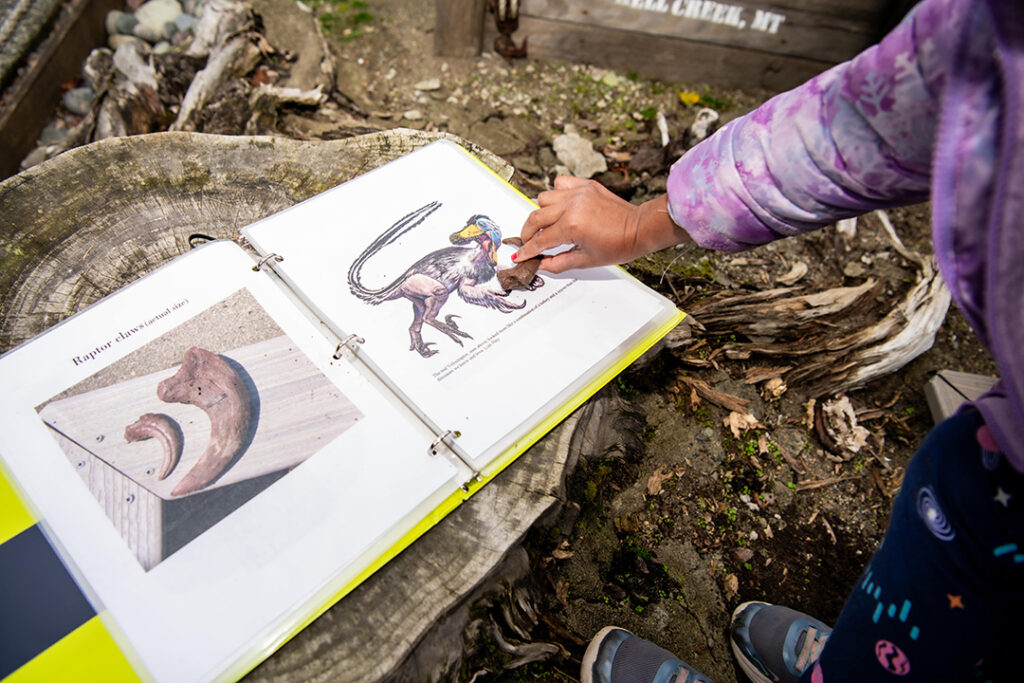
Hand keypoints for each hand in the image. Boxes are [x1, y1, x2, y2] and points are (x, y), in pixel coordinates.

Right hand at [515, 176, 690, 272]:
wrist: (638, 228)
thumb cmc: (618, 245)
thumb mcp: (585, 260)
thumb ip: (558, 263)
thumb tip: (541, 264)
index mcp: (572, 226)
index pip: (540, 240)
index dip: (527, 250)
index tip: (519, 255)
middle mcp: (572, 206)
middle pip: (536, 217)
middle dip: (528, 232)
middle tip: (529, 242)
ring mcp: (578, 193)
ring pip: (544, 198)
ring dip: (542, 212)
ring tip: (548, 224)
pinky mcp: (585, 185)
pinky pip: (560, 183)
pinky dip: (556, 194)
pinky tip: (561, 206)